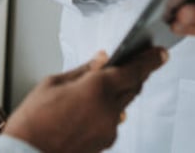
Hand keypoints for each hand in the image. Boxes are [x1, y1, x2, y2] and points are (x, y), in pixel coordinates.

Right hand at [3, 47, 167, 152]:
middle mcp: (108, 109)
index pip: (133, 70)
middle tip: (137, 62)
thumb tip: (103, 59)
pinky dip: (109, 108)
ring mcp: (109, 128)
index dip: (150, 60)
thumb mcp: (53, 83)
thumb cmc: (34, 118)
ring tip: (105, 84)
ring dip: (120, 91)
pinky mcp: (106, 141)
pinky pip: (114, 119)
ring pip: (123, 103)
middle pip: (133, 86)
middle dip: (136, 73)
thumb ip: (83, 70)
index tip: (160, 53)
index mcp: (95, 88)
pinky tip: (93, 105)